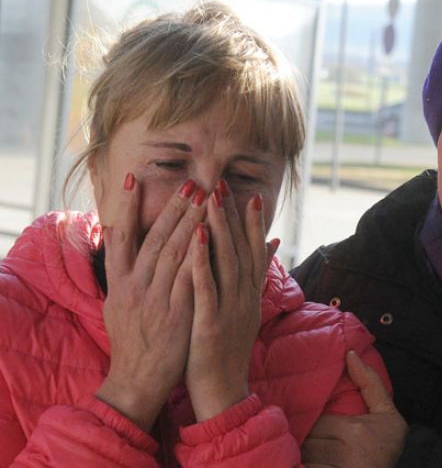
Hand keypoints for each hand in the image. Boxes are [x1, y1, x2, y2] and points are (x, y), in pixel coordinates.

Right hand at [96, 176, 205, 430]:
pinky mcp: (176, 315)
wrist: (137, 380)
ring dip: (190, 223)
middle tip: (191, 183)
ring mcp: (155, 301)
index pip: (122, 237)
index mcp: (119, 284)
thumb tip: (119, 239)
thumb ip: (121, 272)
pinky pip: (188, 280)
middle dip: (173, 209)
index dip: (128, 206)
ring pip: (173, 254)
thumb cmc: (131, 340)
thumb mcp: (116, 304)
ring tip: (205, 198)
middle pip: (155, 239)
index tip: (135, 177)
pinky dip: (198, 256)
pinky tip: (209, 236)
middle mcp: (134, 288)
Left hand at [186, 180, 278, 420]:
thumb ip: (255, 282)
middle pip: (241, 250)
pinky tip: (198, 236)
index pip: (254, 252)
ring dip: (220, 228)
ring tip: (212, 200)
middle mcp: (244, 297)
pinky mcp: (210, 322)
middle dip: (233, 216)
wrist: (223, 391)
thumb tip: (271, 250)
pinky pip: (207, 286)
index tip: (251, 195)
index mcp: (250, 296)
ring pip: (226, 262)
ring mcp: (229, 309)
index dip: (253, 224)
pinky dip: (203, 259)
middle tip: (224, 186)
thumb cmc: (228, 350)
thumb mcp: (246, 313)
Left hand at [302, 351, 407, 467]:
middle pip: (308, 438)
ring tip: (307, 453)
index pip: (318, 421)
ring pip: (304, 455)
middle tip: (311, 438)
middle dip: (308, 438)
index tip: (318, 426)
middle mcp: (344, 453)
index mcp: (354, 431)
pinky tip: (304, 464)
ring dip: (302, 454)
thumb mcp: (387, 416)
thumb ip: (371, 384)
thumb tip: (350, 353)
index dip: (316, 424)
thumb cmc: (386, 449)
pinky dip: (302, 467)